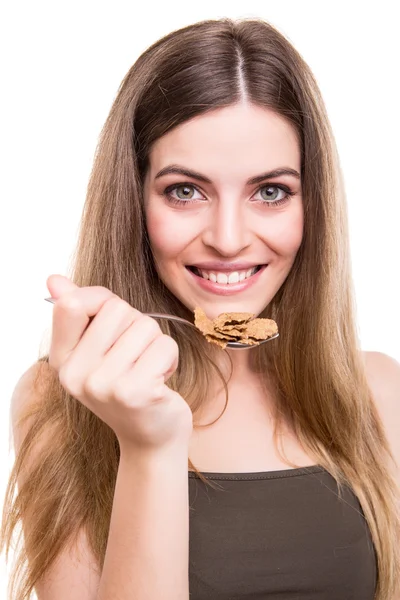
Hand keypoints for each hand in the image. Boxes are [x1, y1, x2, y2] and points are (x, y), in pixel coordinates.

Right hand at [46, 275, 192, 452]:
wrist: (150, 437)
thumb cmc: (127, 385)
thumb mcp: (97, 350)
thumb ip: (78, 313)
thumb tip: (54, 279)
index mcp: (62, 360)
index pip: (72, 303)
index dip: (101, 300)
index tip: (114, 320)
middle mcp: (76, 374)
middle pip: (117, 309)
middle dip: (136, 325)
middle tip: (136, 356)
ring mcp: (104, 385)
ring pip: (145, 326)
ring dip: (156, 344)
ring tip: (148, 369)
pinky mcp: (136, 392)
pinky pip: (164, 345)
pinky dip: (170, 358)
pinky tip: (160, 380)